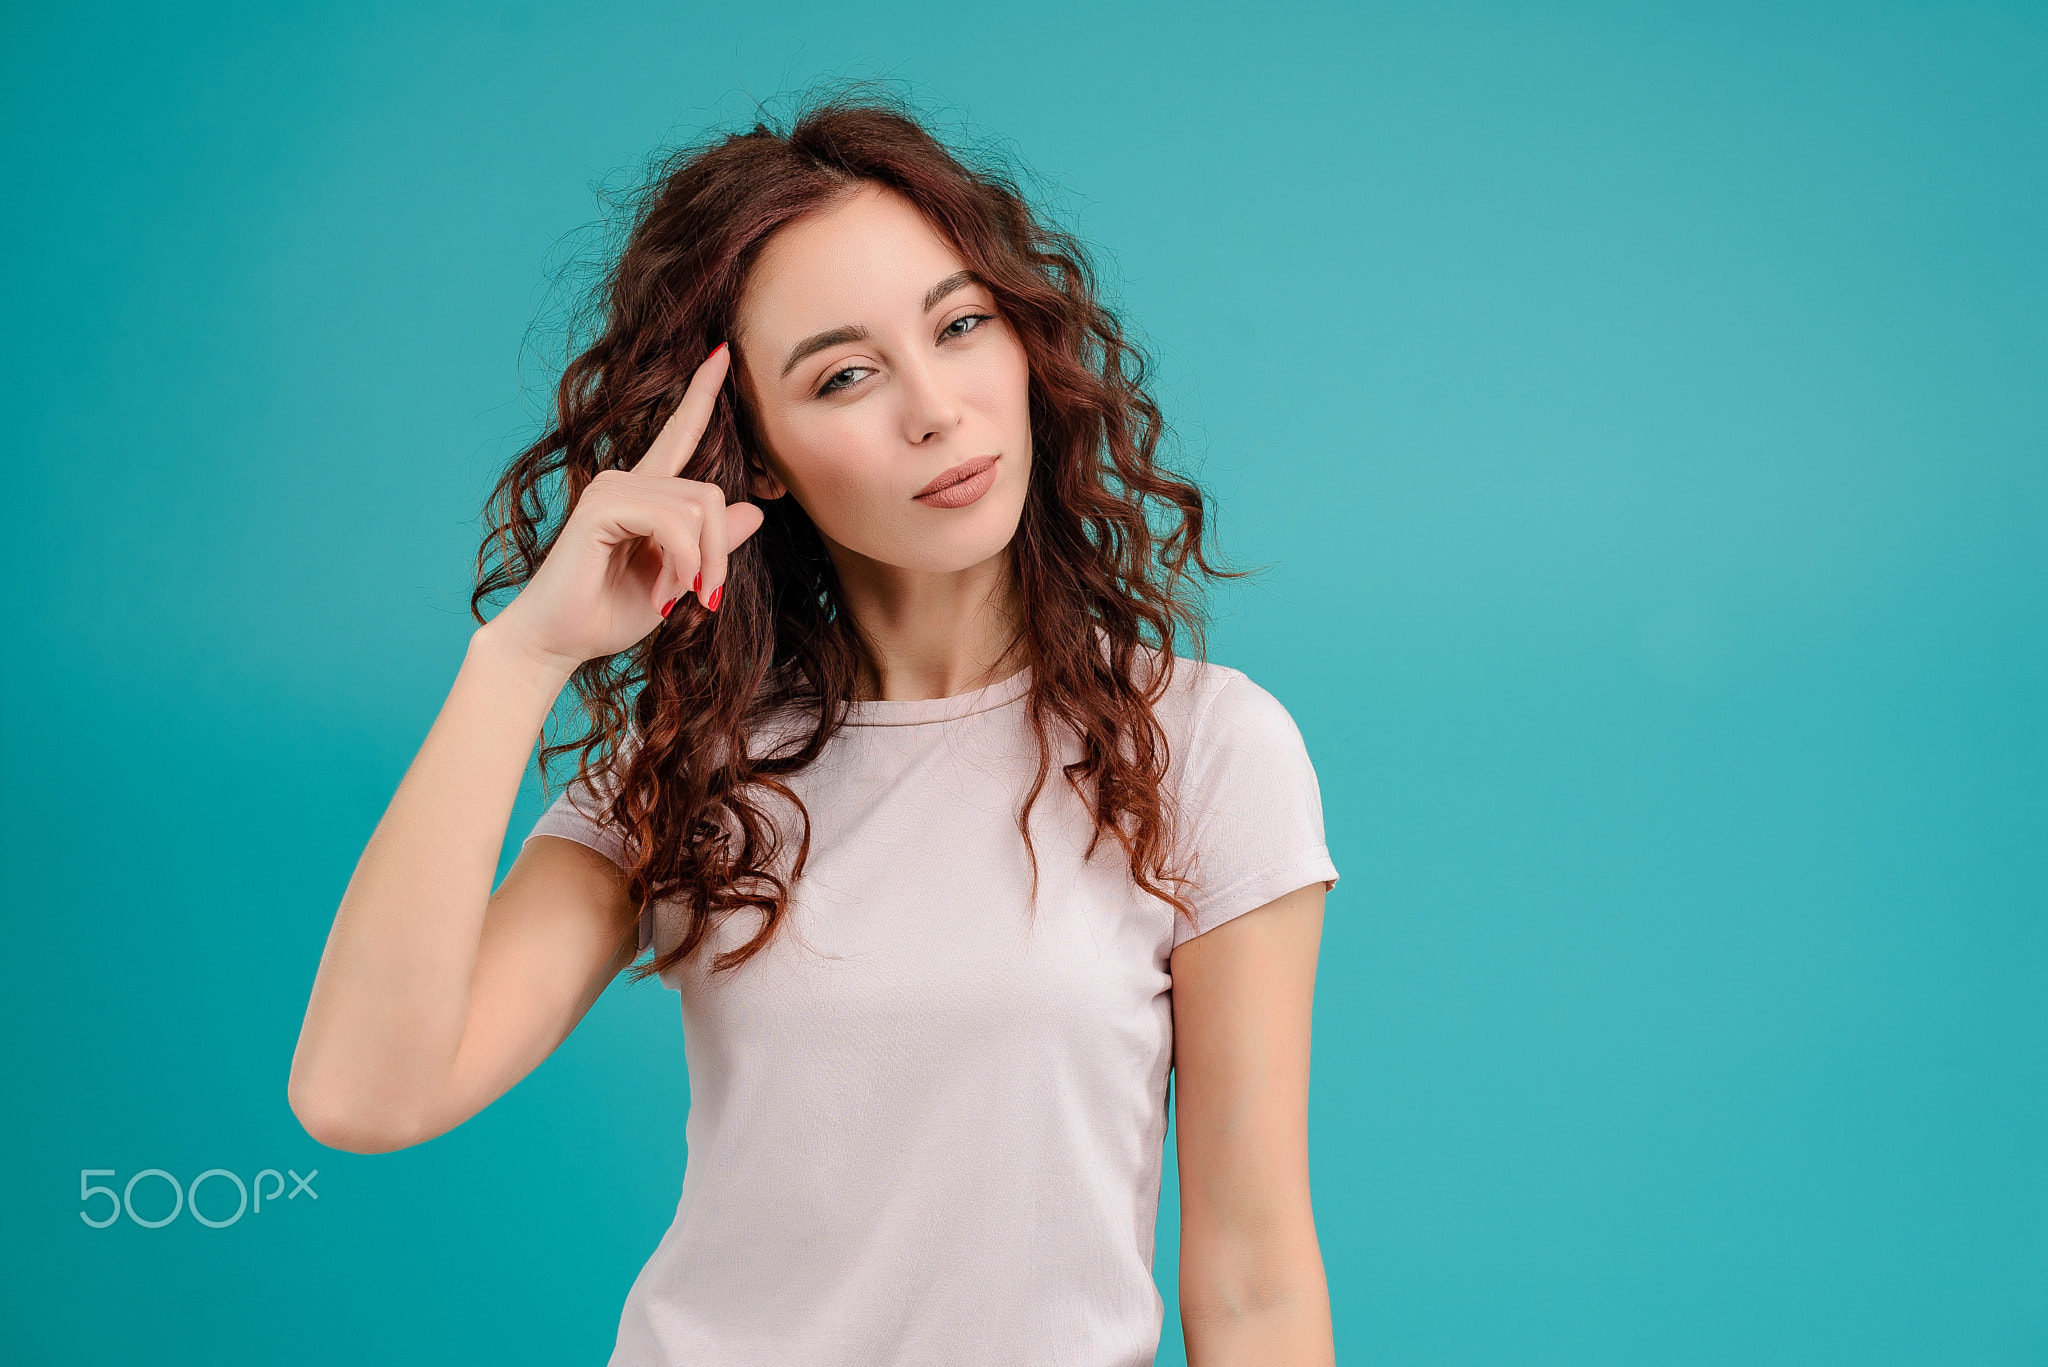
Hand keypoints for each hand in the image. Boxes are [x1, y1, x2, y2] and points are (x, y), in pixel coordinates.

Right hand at [485, 344, 766, 672]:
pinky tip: (663, 594)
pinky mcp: (603, 507)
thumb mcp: (679, 579)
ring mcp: (613, 489)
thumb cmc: (610, 613)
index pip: (680, 433)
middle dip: (718, 553)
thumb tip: (754, 511)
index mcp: (645, 494)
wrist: (558, 641)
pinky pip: (672, 523)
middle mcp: (627, 481)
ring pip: (697, 509)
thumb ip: (712, 546)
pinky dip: (681, 564)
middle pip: (710, 493)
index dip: (702, 394)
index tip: (721, 353)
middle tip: (704, 599)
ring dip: (699, 566)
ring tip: (673, 599)